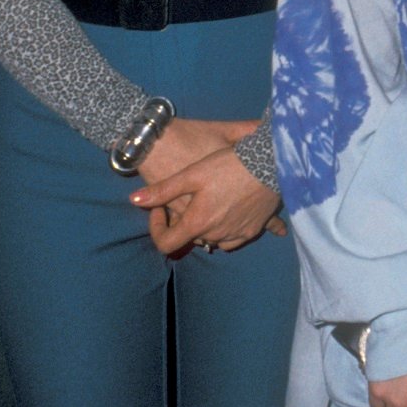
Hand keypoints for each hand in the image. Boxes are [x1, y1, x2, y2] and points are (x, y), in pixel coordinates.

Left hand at [128, 117, 280, 254]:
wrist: (272, 163)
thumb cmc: (229, 165)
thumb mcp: (192, 174)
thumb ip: (163, 190)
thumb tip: (135, 200)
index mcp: (198, 222)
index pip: (166, 243)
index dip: (157, 229)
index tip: (160, 209)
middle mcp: (216, 235)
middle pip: (192, 237)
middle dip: (185, 221)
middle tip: (189, 196)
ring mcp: (237, 234)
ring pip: (214, 239)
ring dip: (207, 226)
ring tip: (211, 201)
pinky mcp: (255, 229)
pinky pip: (236, 237)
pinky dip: (230, 228)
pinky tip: (233, 211)